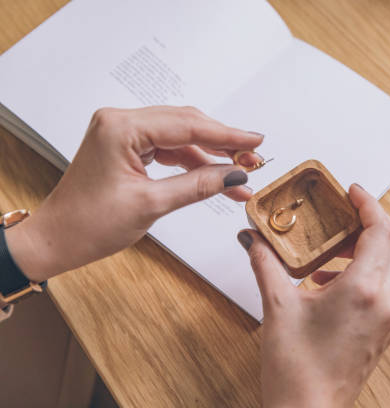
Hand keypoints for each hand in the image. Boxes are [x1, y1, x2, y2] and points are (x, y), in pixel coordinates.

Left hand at [6, 106, 263, 281]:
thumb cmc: (88, 224)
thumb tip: (235, 175)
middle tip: (252, 159)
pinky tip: (214, 176)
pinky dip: (192, 162)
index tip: (255, 141)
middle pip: (186, 124)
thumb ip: (197, 185)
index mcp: (121, 128)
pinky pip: (168, 148)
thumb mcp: (151, 205)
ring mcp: (123, 133)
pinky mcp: (126, 147)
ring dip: (210, 156)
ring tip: (239, 174)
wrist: (57, 240)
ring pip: (180, 137)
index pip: (187, 125)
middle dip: (222, 144)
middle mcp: (120, 122)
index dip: (227, 135)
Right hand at [238, 184, 389, 407]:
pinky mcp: (384, 331)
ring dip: (368, 247)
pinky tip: (331, 280)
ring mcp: (389, 319)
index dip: (368, 204)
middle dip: (370, 221)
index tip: (352, 191)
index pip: (381, 230)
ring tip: (332, 248)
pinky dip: (366, 271)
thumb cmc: (297, 371)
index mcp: (364, 290)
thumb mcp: (277, 307)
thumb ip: (266, 264)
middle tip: (343, 212)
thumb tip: (254, 239)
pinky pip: (385, 286)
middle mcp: (386, 302)